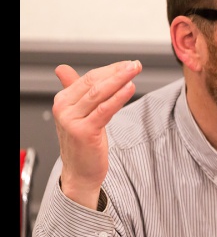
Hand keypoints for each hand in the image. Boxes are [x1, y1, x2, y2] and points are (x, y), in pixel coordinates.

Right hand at [52, 60, 141, 208]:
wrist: (80, 172)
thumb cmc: (83, 143)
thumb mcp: (79, 113)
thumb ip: (74, 90)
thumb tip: (62, 69)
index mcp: (63, 101)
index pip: (89, 78)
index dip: (110, 69)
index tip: (127, 64)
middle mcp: (64, 108)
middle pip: (94, 83)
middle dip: (117, 72)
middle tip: (134, 65)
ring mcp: (72, 120)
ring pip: (99, 94)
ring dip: (119, 80)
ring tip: (134, 71)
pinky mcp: (84, 132)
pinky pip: (104, 110)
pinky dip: (118, 97)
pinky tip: (130, 88)